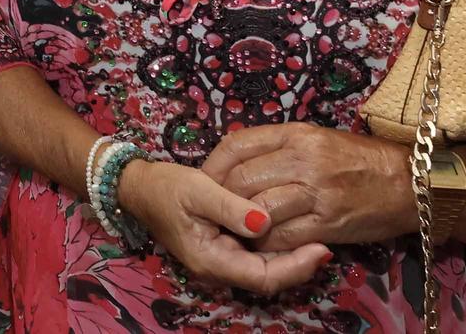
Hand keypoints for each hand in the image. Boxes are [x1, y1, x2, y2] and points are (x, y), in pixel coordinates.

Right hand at [117, 157, 329, 295]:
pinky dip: (275, 245)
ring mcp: (221, 261)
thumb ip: (231, 207)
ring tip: (315, 234)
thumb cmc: (166, 188)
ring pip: (264, 268)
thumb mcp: (198, 190)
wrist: (139, 188)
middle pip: (269, 277)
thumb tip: (265, 222)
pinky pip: (255, 256)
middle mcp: (218, 269)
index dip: (296, 267)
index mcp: (211, 260)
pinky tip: (289, 227)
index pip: (264, 277)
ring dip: (290, 255)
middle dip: (299, 263)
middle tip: (326, 242)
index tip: (322, 249)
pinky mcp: (223, 249)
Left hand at [201, 123, 413, 251]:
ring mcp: (316, 193)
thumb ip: (278, 146)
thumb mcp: (317, 138)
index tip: (207, 180)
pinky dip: (268, 243)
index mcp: (296, 134)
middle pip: (241, 180)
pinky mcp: (329, 223)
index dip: (214, 165)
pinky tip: (265, 243)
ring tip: (239, 229)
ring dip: (243, 225)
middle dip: (223, 199)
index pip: (236, 145)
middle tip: (219, 211)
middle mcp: (303, 160)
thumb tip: (238, 160)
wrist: (411, 183)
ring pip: (258, 211)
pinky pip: (284, 237)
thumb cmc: (361, 159)